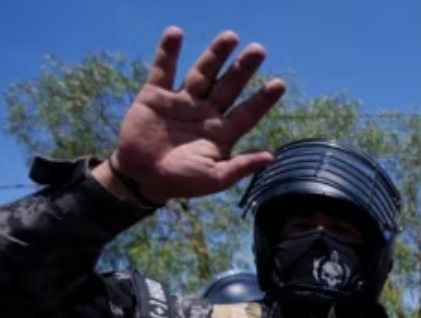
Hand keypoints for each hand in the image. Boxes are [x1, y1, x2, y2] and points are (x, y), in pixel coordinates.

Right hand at [91, 27, 285, 204]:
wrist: (142, 178)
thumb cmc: (182, 182)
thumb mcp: (215, 178)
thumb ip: (241, 166)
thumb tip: (272, 156)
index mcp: (223, 132)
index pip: (248, 112)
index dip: (263, 99)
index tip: (279, 84)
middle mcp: (206, 112)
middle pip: (229, 86)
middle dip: (243, 69)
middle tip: (259, 50)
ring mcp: (182, 102)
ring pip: (202, 74)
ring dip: (215, 56)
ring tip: (230, 37)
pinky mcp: (155, 96)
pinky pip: (163, 70)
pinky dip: (168, 52)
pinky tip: (175, 33)